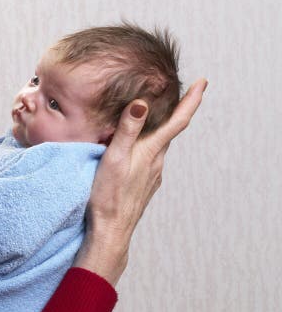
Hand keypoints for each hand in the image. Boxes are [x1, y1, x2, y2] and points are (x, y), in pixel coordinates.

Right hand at [74, 78, 207, 285]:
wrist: (111, 229)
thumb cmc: (109, 195)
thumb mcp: (114, 158)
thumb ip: (128, 130)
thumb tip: (141, 103)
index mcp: (152, 151)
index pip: (177, 121)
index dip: (191, 100)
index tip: (202, 82)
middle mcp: (157, 162)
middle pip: (169, 131)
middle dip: (174, 112)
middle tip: (176, 92)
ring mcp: (152, 175)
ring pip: (158, 146)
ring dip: (158, 130)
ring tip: (151, 117)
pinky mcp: (144, 184)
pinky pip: (149, 159)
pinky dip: (147, 147)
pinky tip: (135, 149)